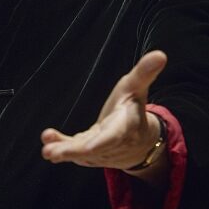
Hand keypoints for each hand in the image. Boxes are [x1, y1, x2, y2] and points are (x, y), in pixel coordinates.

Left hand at [41, 51, 166, 172]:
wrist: (141, 140)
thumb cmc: (133, 107)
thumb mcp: (136, 87)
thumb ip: (144, 72)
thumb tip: (161, 54)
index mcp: (126, 127)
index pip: (113, 137)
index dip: (100, 143)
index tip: (86, 148)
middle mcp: (114, 144)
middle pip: (92, 150)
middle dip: (72, 152)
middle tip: (51, 153)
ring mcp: (101, 153)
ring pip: (81, 155)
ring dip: (63, 151)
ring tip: (47, 150)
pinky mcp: (90, 155)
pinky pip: (75, 152)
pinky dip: (61, 147)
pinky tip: (48, 141)